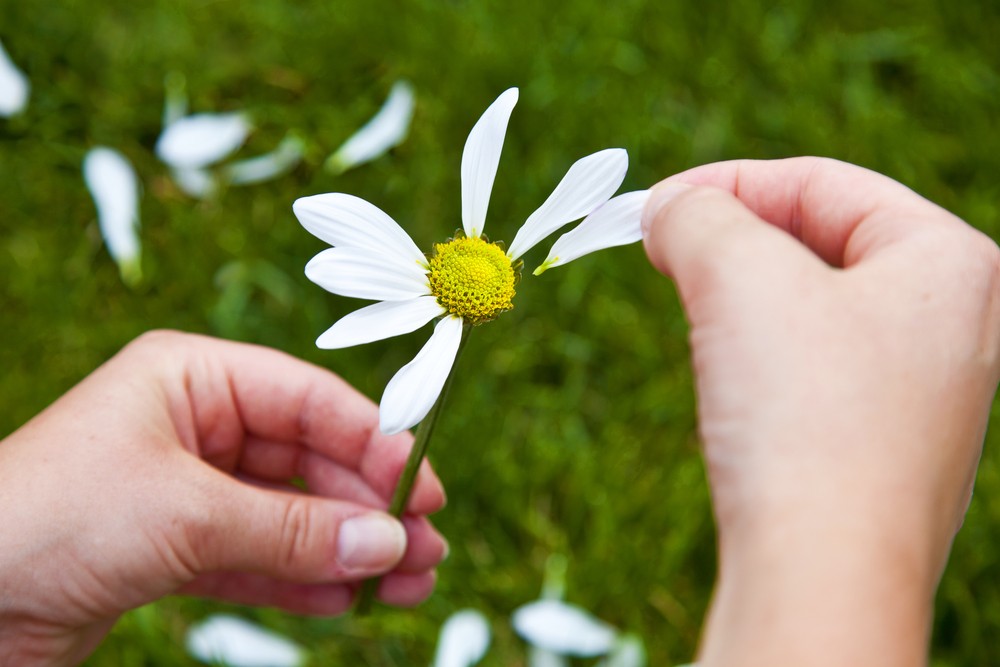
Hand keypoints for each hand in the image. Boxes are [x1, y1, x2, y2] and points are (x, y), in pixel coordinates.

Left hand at [0, 331, 446, 665]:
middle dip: (366, 508)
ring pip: (290, 515)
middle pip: (308, 460)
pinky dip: (302, 580)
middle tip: (423, 549)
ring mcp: (185, 490)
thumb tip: (387, 542)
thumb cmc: (45, 521)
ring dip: (346, 550)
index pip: (307, 400)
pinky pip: (257, 559)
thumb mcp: (185, 516)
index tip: (421, 487)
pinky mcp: (173, 549)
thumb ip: (293, 530)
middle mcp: (193, 426)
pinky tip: (346, 601)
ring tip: (406, 583)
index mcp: (191, 379)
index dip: (372, 441)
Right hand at [642, 157, 999, 665]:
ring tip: (697, 318)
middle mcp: (956, 323)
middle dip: (734, 242)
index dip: (729, 181)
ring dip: (741, 299)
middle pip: (822, 242)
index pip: (825, 183)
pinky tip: (730, 382)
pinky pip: (815, 368)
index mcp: (950, 261)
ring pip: (814, 307)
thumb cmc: (803, 416)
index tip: (655, 205)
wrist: (822, 576)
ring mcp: (925, 391)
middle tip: (665, 253)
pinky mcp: (884, 445)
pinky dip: (760, 355)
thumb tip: (667, 209)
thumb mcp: (737, 277)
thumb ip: (696, 214)